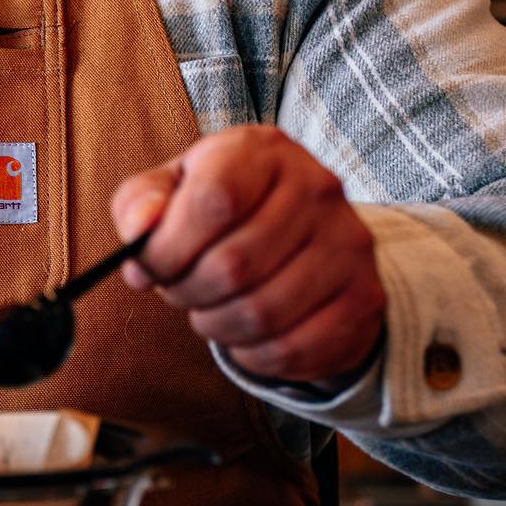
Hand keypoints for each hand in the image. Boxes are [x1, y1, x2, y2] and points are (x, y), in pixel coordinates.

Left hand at [110, 128, 384, 384]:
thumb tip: (141, 232)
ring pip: (262, 315)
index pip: (215, 200)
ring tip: (211, 309)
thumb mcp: (172, 191)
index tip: (152, 266)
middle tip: (182, 290)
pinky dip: (253, 355)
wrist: (302, 236)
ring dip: (217, 325)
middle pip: (234, 266)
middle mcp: (317, 188)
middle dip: (188, 292)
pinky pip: (292, 349)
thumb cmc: (220, 210)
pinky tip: (246, 333)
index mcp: (262, 151)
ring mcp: (348, 244)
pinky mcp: (364, 298)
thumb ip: (140, 204)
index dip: (170, 247)